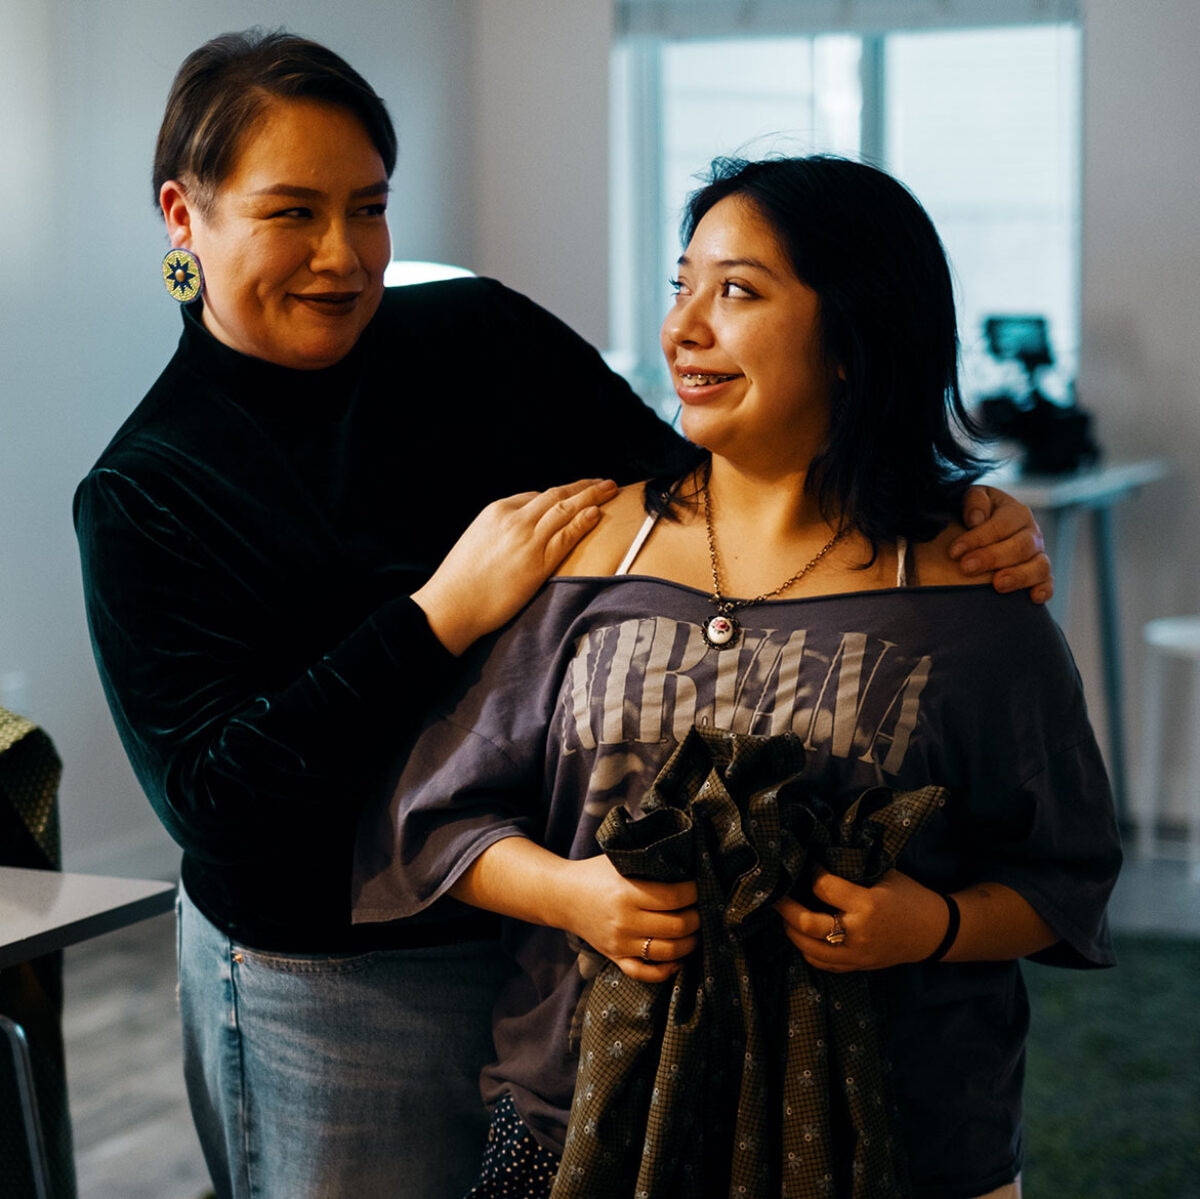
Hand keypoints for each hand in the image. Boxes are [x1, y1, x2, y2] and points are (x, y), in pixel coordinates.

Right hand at [413, 478, 617, 654]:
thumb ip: (500, 531)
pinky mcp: (538, 561)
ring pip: (566, 509)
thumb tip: (517, 535)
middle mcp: (514, 518)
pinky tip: (598, 512)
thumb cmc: (460, 580)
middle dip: (584, 486)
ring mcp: (527, 538)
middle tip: (605, 482)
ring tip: (611, 489)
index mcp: (497, 510)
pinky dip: (584, 521)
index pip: (536, 495)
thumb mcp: (477, 541)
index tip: (575, 495)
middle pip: (557, 495)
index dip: (560, 495)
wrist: (452, 603)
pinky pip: (567, 534)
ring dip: (593, 495)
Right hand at [560, 856, 698, 982]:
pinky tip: (677, 960)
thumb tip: (688, 860)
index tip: (701, 884)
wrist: (562, 895)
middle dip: (698, 917)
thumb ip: (649, 862)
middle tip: (704, 908)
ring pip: (666, 952)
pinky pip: (644, 973)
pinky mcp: (615, 957)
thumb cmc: (595, 872)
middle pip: (676, 927)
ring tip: (696, 931)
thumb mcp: (620, 860)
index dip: (694, 892)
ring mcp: (620, 943)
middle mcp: (625, 921)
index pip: (674, 897)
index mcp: (627, 893)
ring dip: (689, 943)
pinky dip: (665, 971)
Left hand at [775, 868, 947, 972]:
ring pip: (809, 949)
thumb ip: (853, 869)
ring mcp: (857, 953)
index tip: (807, 864)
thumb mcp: (885, 874)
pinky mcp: (858, 966)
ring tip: (783, 914)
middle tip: (774, 893)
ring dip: (791, 930)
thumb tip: (818, 854)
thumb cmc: (909, 896)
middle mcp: (858, 932)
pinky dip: (807, 950)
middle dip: (785, 907)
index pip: (823, 887)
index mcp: (867, 904)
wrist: (934, 931)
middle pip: (808, 924)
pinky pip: (822, 964)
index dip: (811, 873)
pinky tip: (800, 935)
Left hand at [950, 485, 1053, 603]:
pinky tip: (1033, 597)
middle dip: (992, 558)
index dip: (978, 538)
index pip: (1000, 525)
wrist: (985, 525)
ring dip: (1019, 576)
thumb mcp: (973, 498)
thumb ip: (975, 501)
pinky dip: (1044, 589)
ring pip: (1039, 565)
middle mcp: (1031, 533)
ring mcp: (1038, 555)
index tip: (954, 552)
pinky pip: (1048, 582)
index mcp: (1016, 512)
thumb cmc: (977, 512)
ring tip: (998, 585)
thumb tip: (975, 519)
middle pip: (1020, 547)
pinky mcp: (1040, 574)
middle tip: (967, 568)